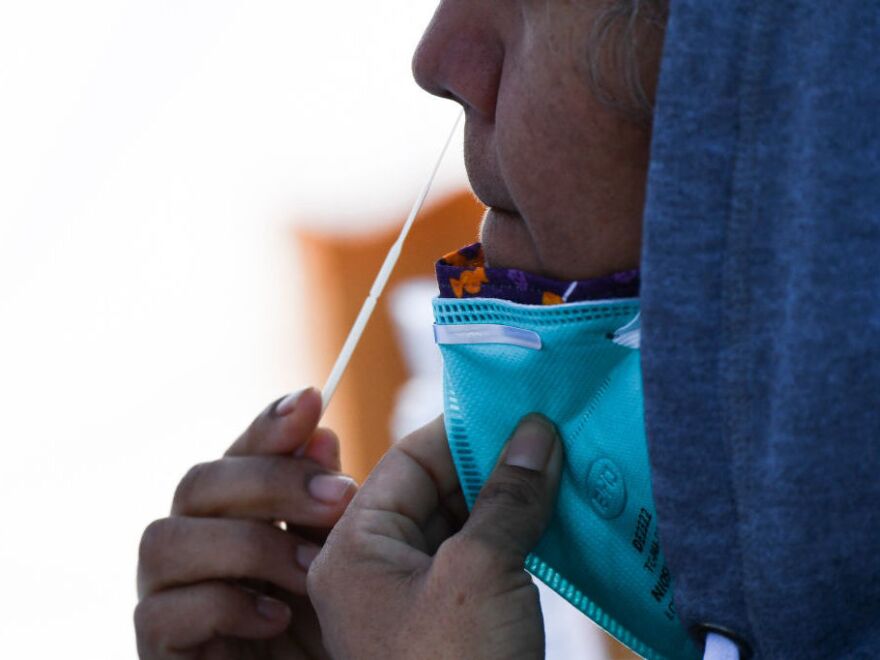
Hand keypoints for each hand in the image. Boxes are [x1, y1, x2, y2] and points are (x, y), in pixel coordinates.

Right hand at [135, 388, 356, 659]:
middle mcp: (191, 547)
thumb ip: (323, 503)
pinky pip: (161, 611)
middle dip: (272, 482)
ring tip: (314, 569)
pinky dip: (224, 606)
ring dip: (250, 546)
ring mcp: (165, 595)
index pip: (236, 455)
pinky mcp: (155, 648)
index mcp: (235, 516)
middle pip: (197, 483)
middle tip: (342, 497)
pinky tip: (277, 618)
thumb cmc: (330, 631)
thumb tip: (320, 434)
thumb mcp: (339, 560)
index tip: (313, 400)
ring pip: (164, 540)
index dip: (268, 426)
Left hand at [308, 415, 562, 659]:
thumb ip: (508, 496)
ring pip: (460, 527)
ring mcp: (412, 600)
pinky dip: (515, 538)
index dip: (460, 431)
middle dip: (490, 464)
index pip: (406, 464)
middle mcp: (375, 570)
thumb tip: (537, 431)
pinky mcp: (449, 625)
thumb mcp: (482, 571)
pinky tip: (556, 516)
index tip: (513, 406)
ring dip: (509, 500)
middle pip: (434, 492)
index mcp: (354, 550)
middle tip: (548, 434)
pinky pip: (479, 562)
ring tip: (562, 467)